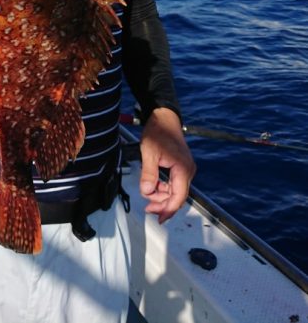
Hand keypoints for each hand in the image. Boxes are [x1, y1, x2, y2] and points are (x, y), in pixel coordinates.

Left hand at [139, 107, 195, 223]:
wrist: (164, 117)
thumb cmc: (158, 131)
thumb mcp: (149, 152)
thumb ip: (148, 173)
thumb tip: (146, 191)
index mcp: (183, 168)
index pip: (178, 196)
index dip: (168, 210)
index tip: (159, 218)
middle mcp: (188, 170)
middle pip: (178, 196)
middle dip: (163, 204)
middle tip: (147, 207)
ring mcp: (186, 168)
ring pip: (176, 191)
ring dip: (162, 196)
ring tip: (148, 195)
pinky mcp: (181, 166)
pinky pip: (174, 183)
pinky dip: (164, 188)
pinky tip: (153, 188)